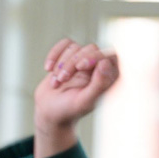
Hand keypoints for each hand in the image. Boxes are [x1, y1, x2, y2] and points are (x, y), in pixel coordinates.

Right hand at [34, 39, 119, 157]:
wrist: (48, 113)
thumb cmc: (68, 110)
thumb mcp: (84, 102)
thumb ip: (98, 85)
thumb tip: (105, 62)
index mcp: (107, 78)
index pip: (110, 55)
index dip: (94, 56)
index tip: (80, 66)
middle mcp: (97, 67)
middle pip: (90, 48)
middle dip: (72, 63)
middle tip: (62, 79)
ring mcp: (83, 60)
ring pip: (75, 47)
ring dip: (61, 64)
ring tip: (55, 83)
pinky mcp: (69, 56)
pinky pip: (64, 44)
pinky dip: (54, 54)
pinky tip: (48, 69)